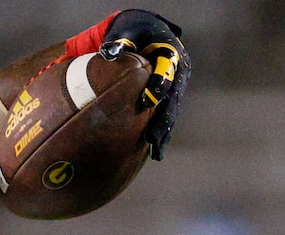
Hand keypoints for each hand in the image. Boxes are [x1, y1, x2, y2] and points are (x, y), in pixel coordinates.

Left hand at [98, 11, 188, 157]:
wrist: (146, 31)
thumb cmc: (134, 31)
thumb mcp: (127, 31)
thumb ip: (119, 42)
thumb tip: (106, 52)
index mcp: (170, 52)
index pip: (166, 69)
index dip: (158, 84)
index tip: (147, 100)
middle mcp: (178, 70)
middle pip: (172, 97)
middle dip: (163, 118)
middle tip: (152, 136)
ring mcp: (176, 85)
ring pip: (172, 110)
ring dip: (165, 131)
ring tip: (157, 151)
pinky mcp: (171, 96)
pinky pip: (169, 116)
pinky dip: (163, 133)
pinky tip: (157, 152)